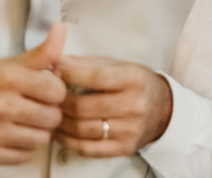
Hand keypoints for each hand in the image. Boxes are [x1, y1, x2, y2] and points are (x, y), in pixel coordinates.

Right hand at [0, 22, 66, 163]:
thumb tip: (62, 29)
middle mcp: (1, 106)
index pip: (57, 90)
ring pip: (41, 139)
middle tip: (36, 106)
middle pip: (52, 117)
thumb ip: (40, 52)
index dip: (55, 90)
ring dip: (37, 131)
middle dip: (49, 111)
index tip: (45, 90)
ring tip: (25, 121)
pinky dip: (22, 147)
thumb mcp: (5, 63)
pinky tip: (13, 134)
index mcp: (9, 79)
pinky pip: (23, 155)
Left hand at [54, 56, 173, 158]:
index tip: (56, 71)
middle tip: (49, 96)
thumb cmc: (134, 83)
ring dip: (60, 121)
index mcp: (133, 78)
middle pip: (84, 106)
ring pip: (82, 129)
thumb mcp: (118, 65)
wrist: (162, 109)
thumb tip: (56, 61)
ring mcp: (130, 129)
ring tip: (52, 113)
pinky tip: (61, 131)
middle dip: (60, 101)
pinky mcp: (124, 148)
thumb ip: (87, 64)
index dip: (70, 75)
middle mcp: (134, 105)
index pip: (96, 77)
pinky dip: (68, 140)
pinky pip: (87, 148)